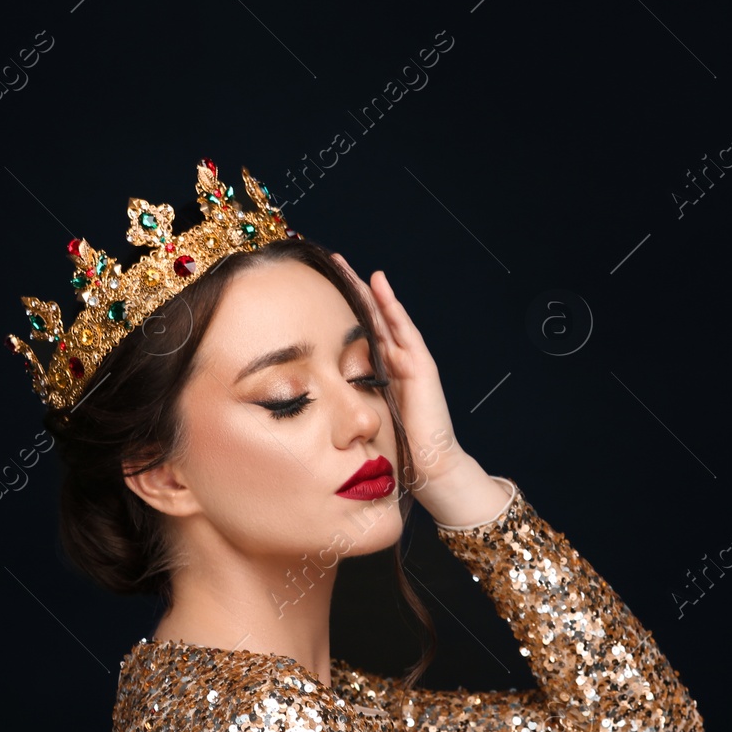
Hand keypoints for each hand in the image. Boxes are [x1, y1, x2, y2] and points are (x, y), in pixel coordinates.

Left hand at [330, 254, 464, 494]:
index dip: (340, 314)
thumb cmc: (396, 452)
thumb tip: (302, 409)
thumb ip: (342, 411)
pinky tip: (379, 285)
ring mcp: (411, 361)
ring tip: (349, 265)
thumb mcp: (360, 424)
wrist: (429, 468)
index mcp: (379, 376)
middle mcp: (395, 363)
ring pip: (386, 317)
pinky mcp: (422, 366)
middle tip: (331, 263)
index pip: (357, 336)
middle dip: (352, 292)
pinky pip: (404, 330)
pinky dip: (392, 306)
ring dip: (368, 290)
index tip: (316, 293)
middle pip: (370, 319)